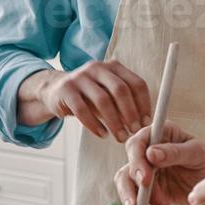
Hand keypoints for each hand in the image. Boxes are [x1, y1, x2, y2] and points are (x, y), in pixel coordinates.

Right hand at [18, 60, 150, 140]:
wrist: (56, 90)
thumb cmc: (91, 96)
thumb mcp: (109, 94)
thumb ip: (126, 103)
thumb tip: (146, 123)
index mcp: (114, 66)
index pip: (136, 83)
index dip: (144, 103)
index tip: (147, 122)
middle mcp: (98, 67)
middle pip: (120, 90)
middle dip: (130, 113)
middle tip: (135, 131)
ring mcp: (80, 76)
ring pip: (102, 100)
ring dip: (114, 122)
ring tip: (120, 137)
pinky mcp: (66, 89)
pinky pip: (82, 110)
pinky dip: (94, 125)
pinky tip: (102, 134)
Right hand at [114, 121, 204, 204]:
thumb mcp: (197, 154)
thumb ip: (175, 152)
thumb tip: (151, 153)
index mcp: (162, 133)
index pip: (140, 140)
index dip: (137, 158)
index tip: (145, 178)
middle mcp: (150, 149)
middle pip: (130, 161)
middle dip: (133, 182)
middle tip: (141, 200)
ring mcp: (147, 168)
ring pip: (127, 180)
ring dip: (136, 197)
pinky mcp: (147, 187)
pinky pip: (137, 196)